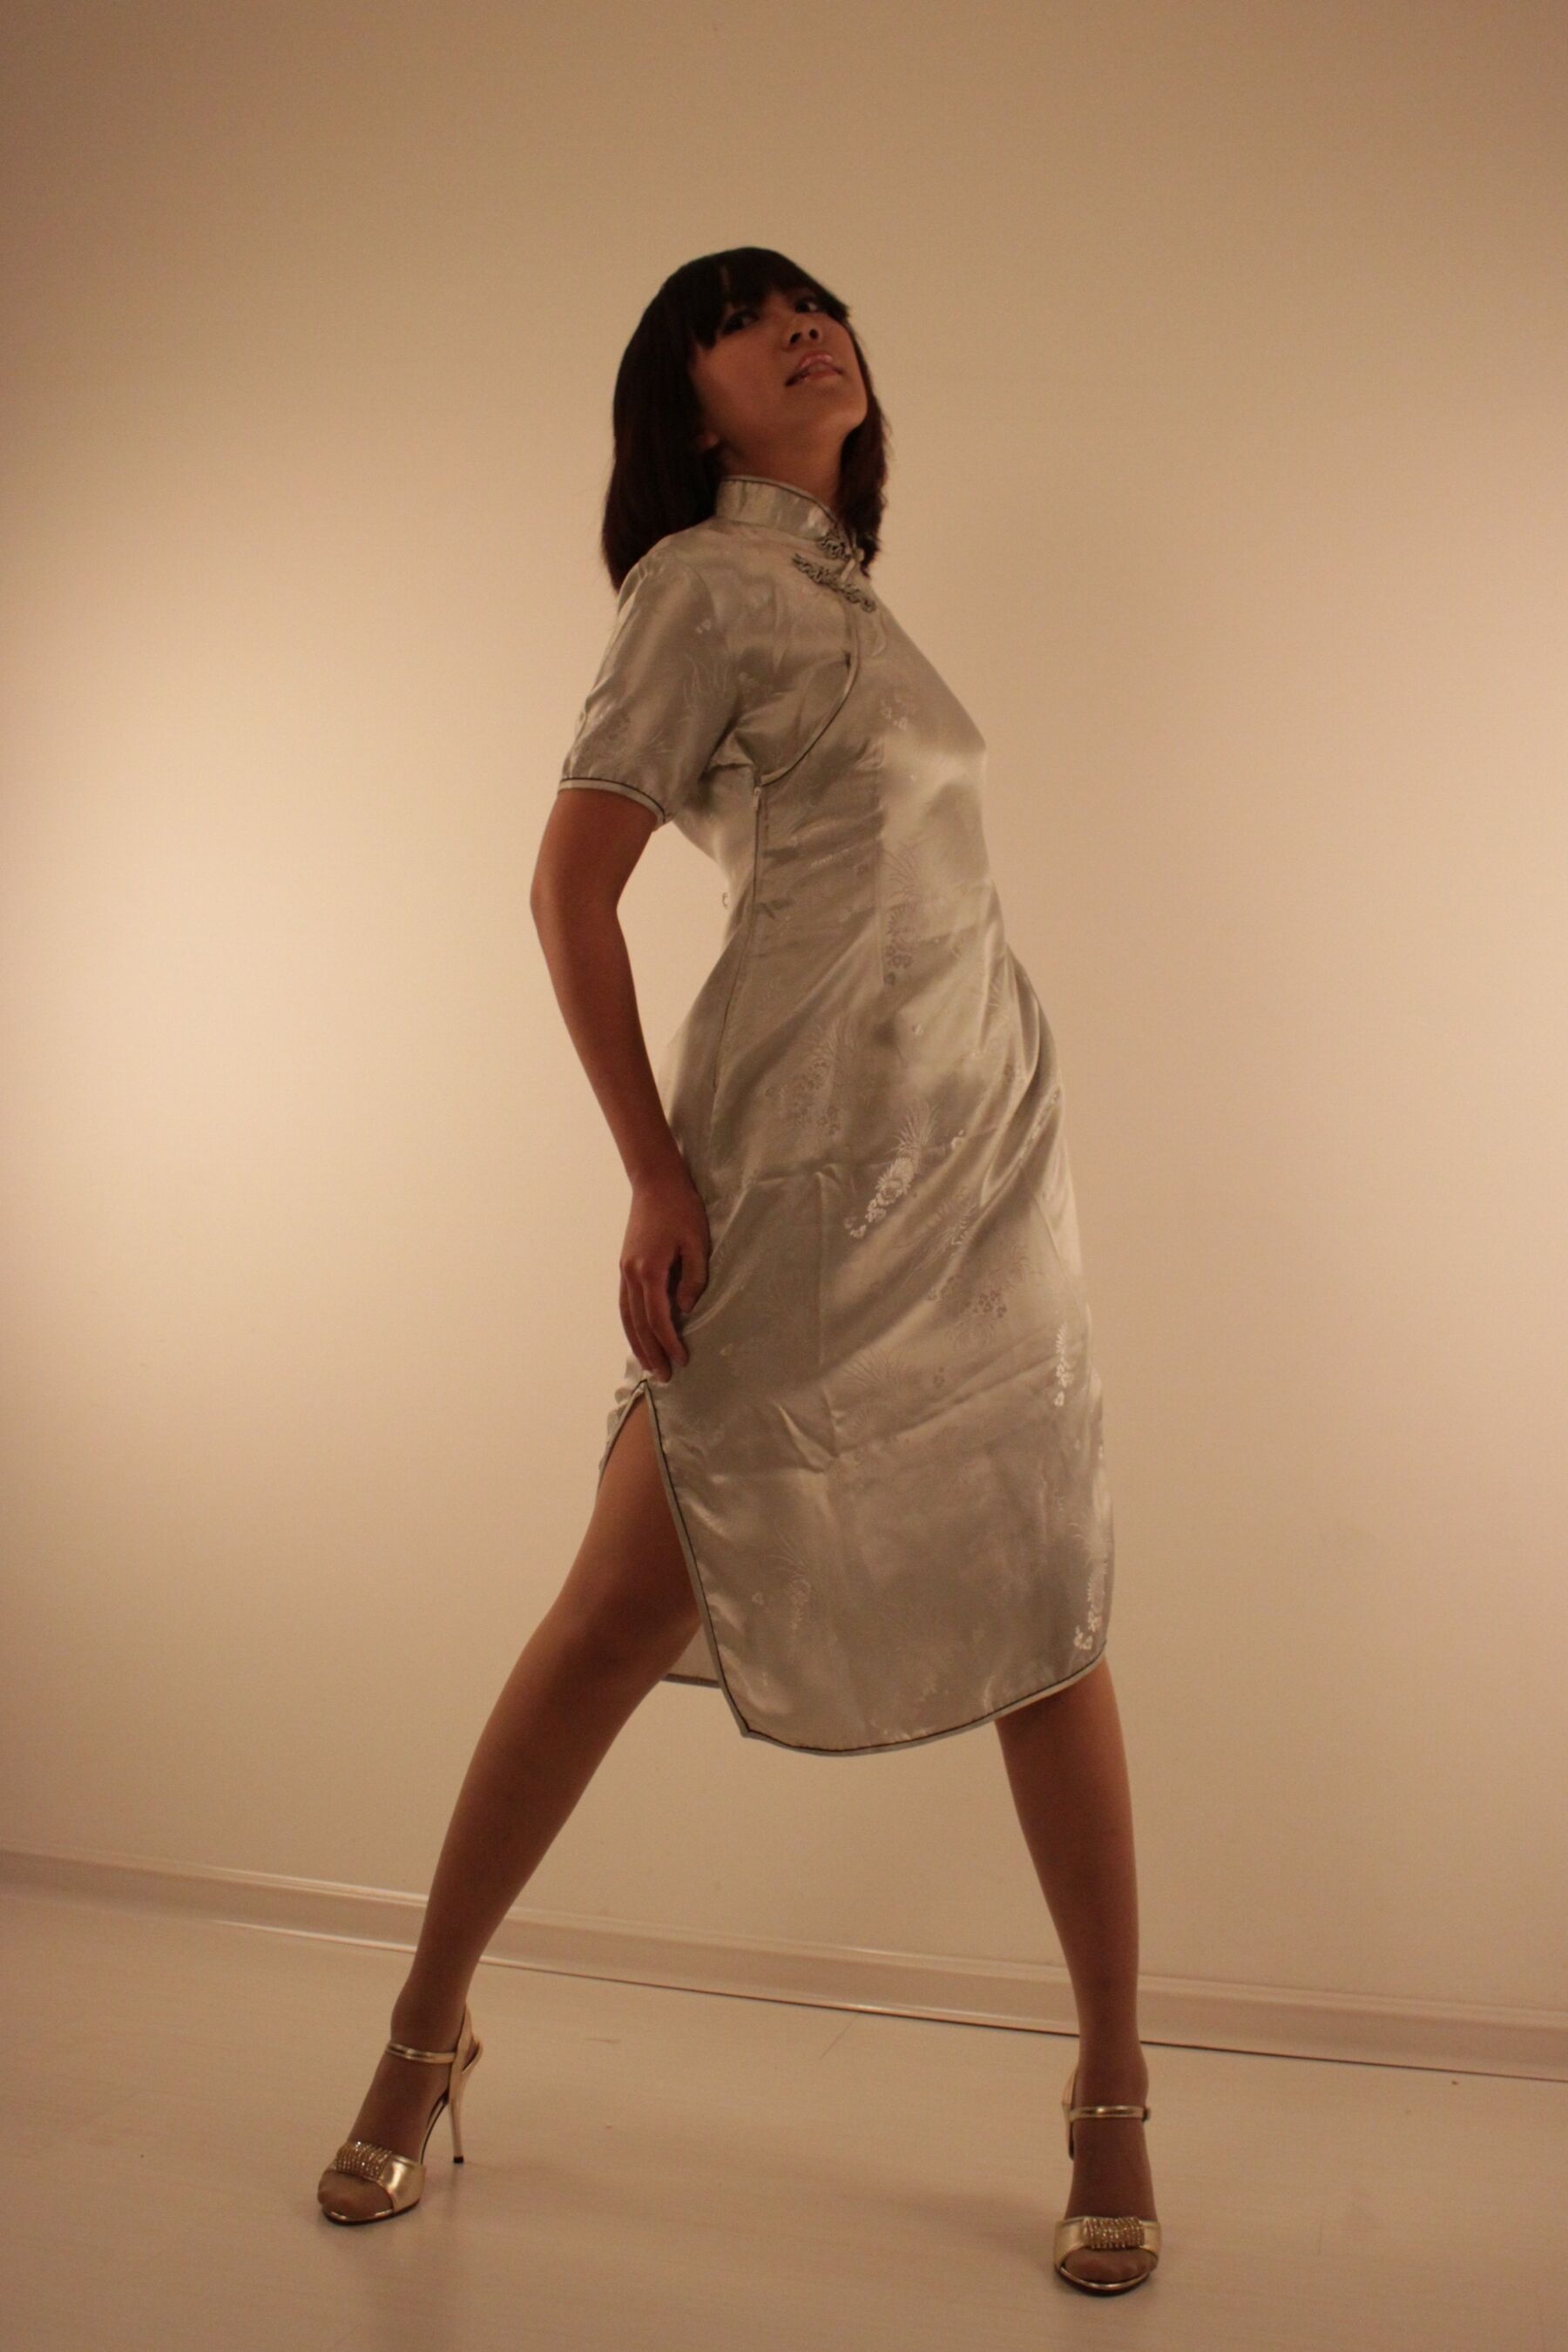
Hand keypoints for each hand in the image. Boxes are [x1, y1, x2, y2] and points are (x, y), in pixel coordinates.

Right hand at [620, 1160, 709, 1381]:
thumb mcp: (696, 1243)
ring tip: (648, 1365)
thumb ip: (692, 1279)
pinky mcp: (625, 1266)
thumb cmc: (682, 1209)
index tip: (681, 1360)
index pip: (658, 1318)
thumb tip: (685, 1310)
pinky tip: (637, 1336)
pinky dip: (630, 1325)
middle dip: (651, 1352)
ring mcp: (624, 1271)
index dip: (669, 1342)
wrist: (655, 1182)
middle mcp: (631, 1275)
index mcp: (649, 1270)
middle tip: (664, 1377)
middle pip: (638, 1324)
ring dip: (637, 1343)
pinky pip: (624, 1304)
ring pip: (626, 1317)